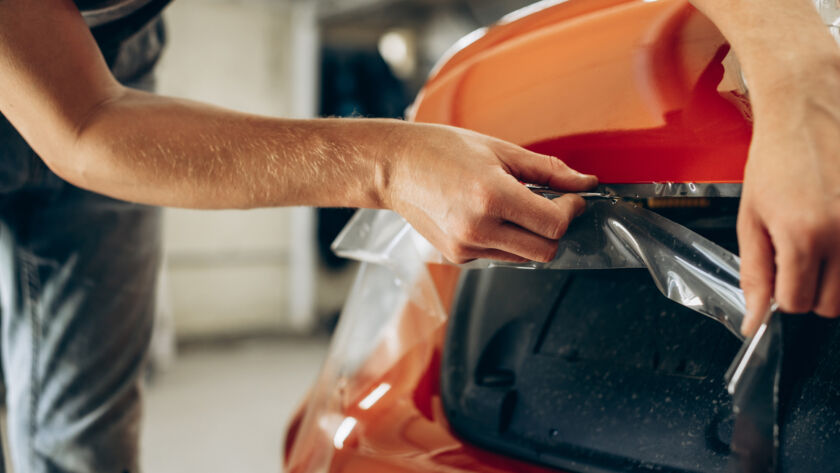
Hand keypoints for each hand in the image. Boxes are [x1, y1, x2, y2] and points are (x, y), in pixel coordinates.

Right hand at [380, 122, 597, 263]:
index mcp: (492, 196)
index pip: (554, 224)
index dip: (572, 210)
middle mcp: (478, 228)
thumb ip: (547, 170)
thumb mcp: (500, 150)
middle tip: (552, 205)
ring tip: (512, 206)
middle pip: (545, 250)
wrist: (394, 167)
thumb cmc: (441, 150)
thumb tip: (585, 182)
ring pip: (524, 257)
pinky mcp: (457, 257)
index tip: (572, 197)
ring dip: (530, 236)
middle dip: (556, 229)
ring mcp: (466, 247)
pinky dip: (505, 239)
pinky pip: (498, 255)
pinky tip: (487, 215)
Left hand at [738, 59, 839, 335]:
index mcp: (803, 235)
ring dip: (836, 275)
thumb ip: (754, 272)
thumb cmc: (776, 158)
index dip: (783, 293)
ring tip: (820, 238)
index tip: (780, 274)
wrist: (809, 109)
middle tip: (800, 256)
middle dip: (811, 289)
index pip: (796, 303)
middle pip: (831, 304)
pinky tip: (836, 224)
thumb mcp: (751, 217)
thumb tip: (754, 320)